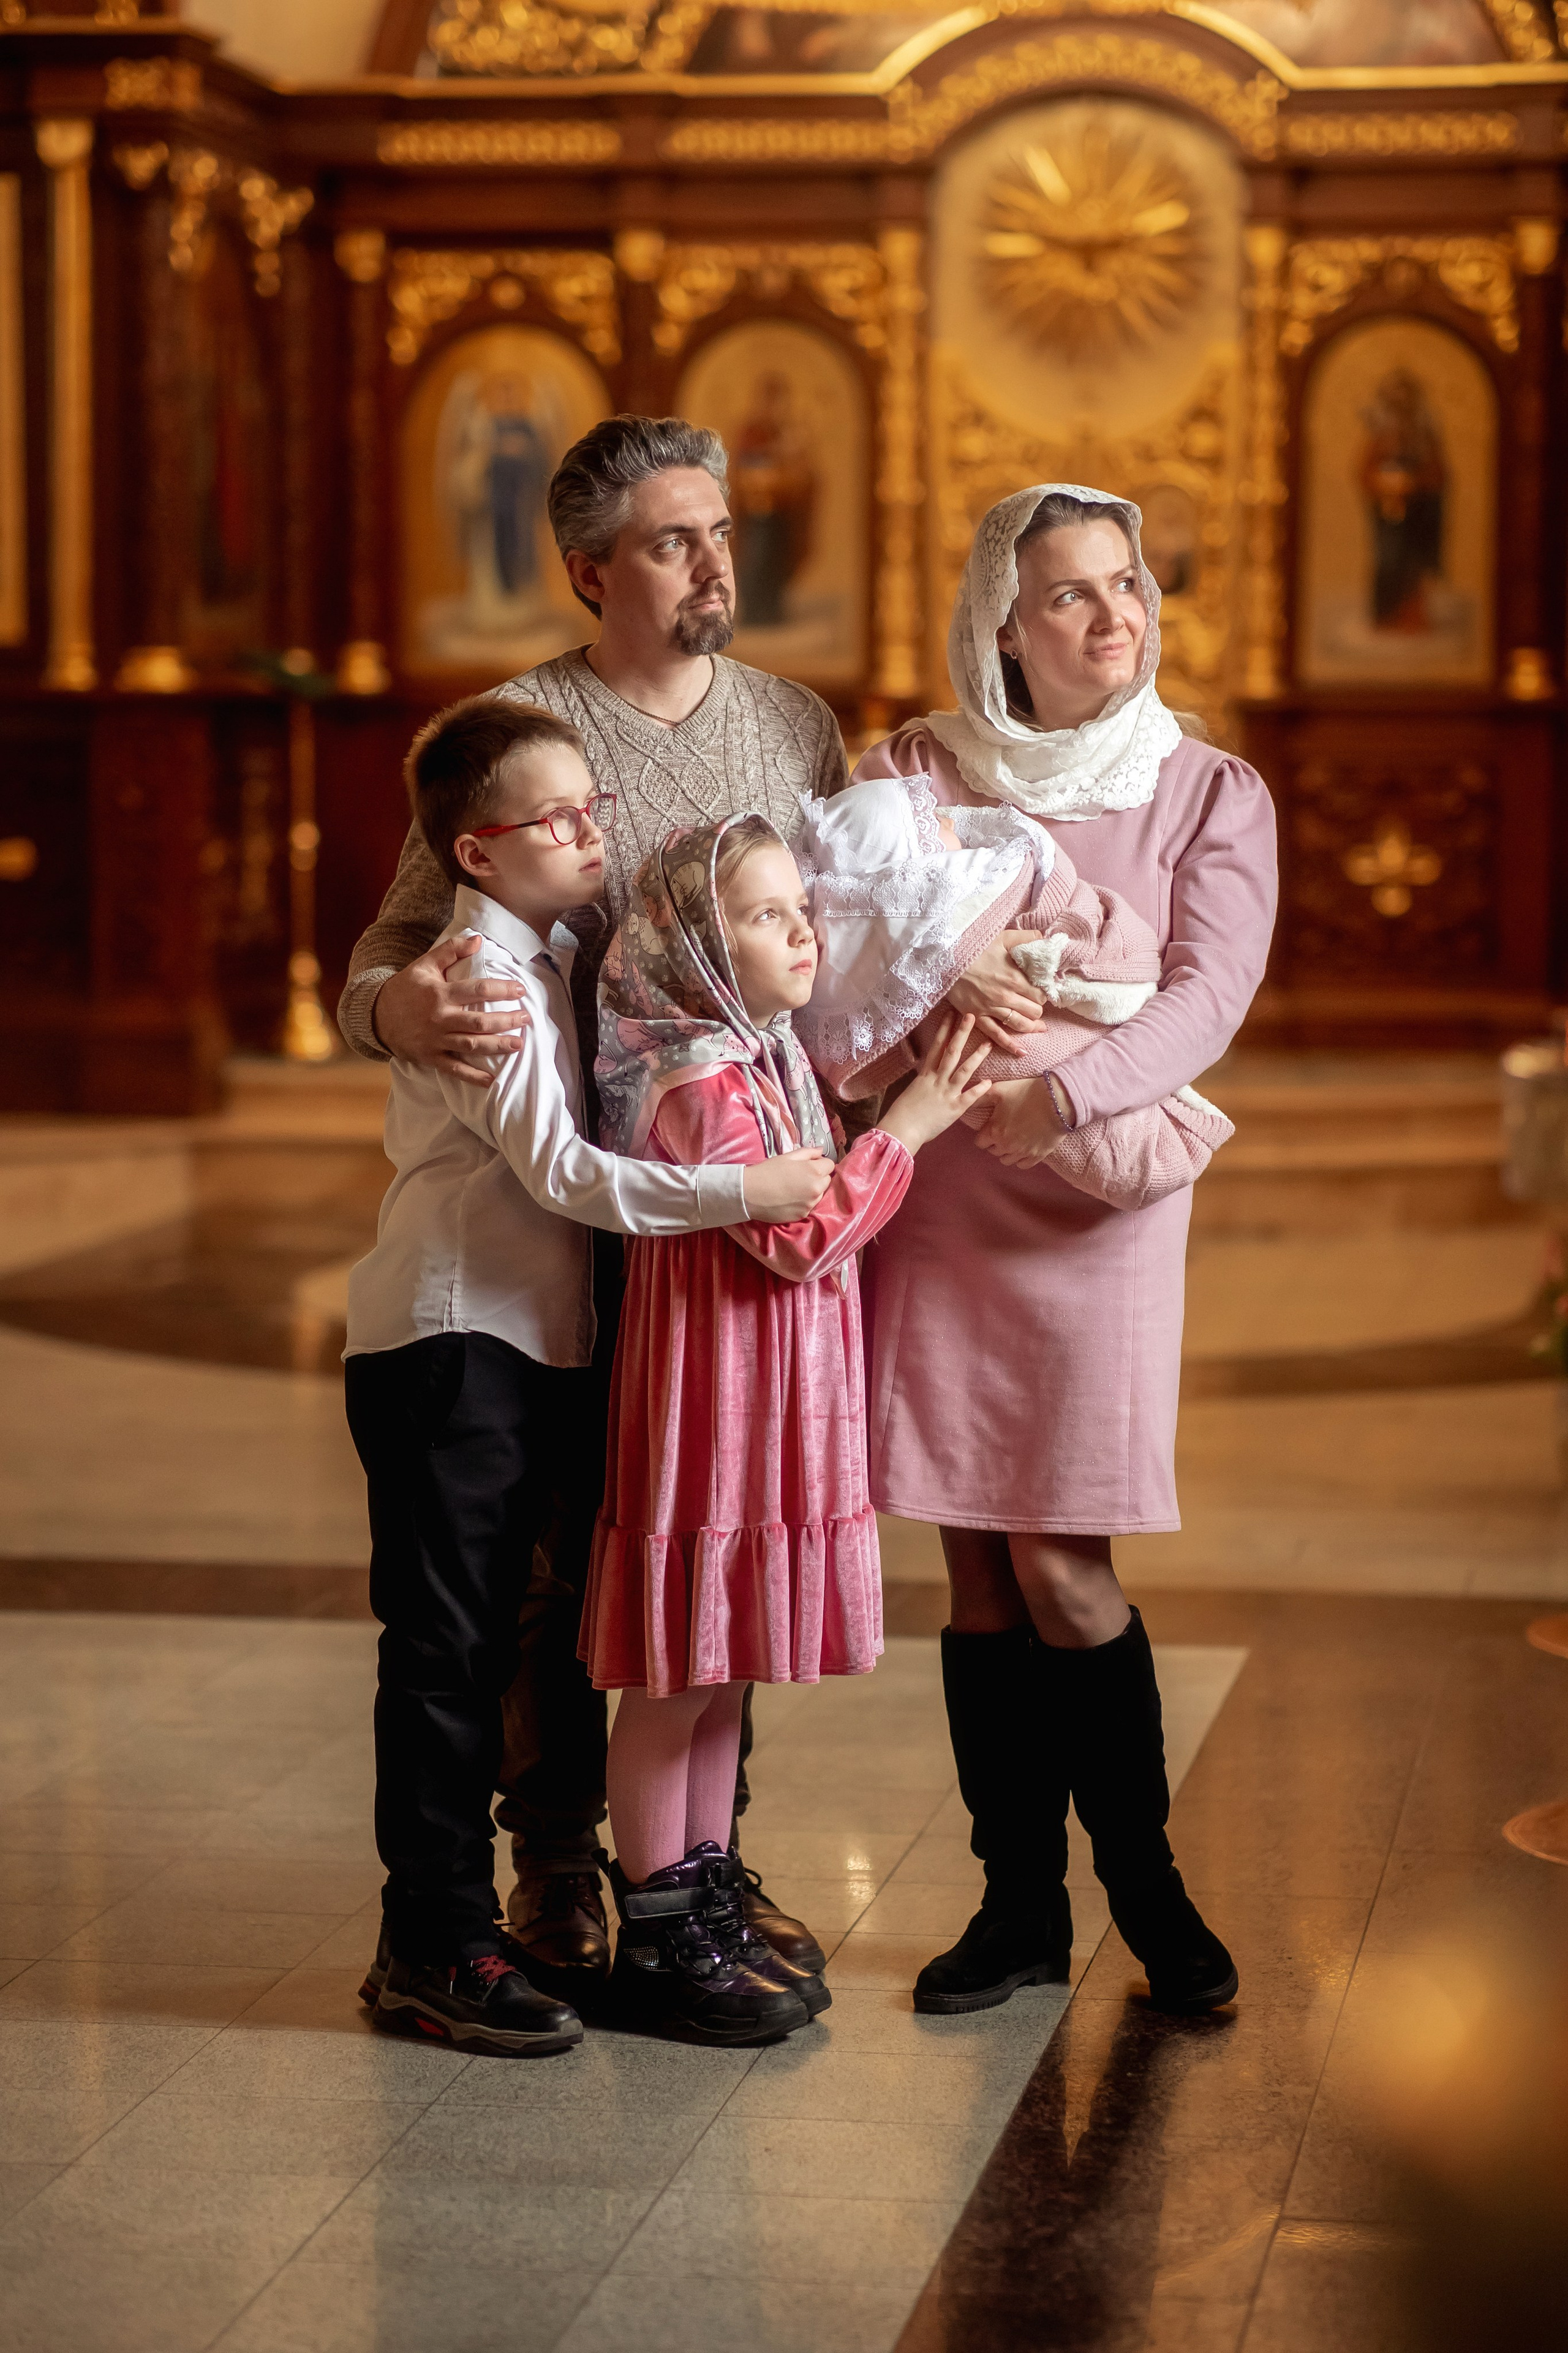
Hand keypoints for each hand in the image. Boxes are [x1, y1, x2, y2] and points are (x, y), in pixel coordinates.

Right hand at [372, 936, 528, 1083]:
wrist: (376, 1015)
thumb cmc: (405, 987)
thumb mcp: (425, 964)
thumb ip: (451, 951)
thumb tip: (477, 939)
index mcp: (440, 993)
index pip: (477, 990)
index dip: (501, 990)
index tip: (520, 991)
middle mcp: (440, 1018)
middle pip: (479, 1022)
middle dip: (506, 1021)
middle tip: (526, 1019)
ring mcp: (435, 1040)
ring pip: (471, 1045)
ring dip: (497, 1046)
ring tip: (518, 1045)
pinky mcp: (430, 1057)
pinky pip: (454, 1069)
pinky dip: (472, 1077)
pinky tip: (491, 1080)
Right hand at [741, 1148, 833, 1221]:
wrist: (750, 1193)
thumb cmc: (768, 1171)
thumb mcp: (788, 1156)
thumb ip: (809, 1152)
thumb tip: (821, 1151)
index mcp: (815, 1171)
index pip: (830, 1165)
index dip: (820, 1163)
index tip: (808, 1165)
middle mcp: (817, 1189)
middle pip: (826, 1180)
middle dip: (817, 1177)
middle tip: (799, 1177)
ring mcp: (811, 1204)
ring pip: (819, 1194)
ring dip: (812, 1191)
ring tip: (793, 1189)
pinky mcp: (803, 1215)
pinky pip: (809, 1206)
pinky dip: (803, 1202)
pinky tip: (789, 1199)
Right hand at [875, 1015, 992, 1154]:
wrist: (901, 1130)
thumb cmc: (902, 1113)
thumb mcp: (912, 1092)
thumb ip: (924, 1082)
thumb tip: (930, 1076)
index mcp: (925, 1075)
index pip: (936, 1047)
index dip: (944, 1029)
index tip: (951, 1014)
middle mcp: (937, 1080)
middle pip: (951, 1052)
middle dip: (961, 1033)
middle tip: (971, 1016)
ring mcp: (946, 1093)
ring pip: (963, 1071)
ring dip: (977, 1057)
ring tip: (989, 1044)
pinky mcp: (953, 1109)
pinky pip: (969, 1097)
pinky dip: (979, 1089)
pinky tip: (989, 1081)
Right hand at [945, 931, 1047, 1055]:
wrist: (946, 960)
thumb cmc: (974, 948)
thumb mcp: (1002, 937)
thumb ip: (1025, 938)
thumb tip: (1043, 938)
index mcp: (1014, 978)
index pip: (1040, 994)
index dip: (1043, 994)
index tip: (1042, 992)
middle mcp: (1006, 997)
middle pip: (1034, 1011)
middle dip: (1037, 1008)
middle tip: (1036, 1005)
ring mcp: (992, 1009)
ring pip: (1020, 1024)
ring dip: (1032, 1026)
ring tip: (1038, 1027)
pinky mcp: (978, 1018)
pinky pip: (997, 1036)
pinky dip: (1010, 1045)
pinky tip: (1022, 1052)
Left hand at [969, 1075, 1065, 1168]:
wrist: (1057, 1100)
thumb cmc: (1026, 1092)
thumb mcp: (999, 1090)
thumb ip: (979, 1098)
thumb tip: (964, 1101)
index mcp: (994, 1132)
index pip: (979, 1142)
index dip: (983, 1134)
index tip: (990, 1127)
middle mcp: (1006, 1146)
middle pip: (992, 1151)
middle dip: (994, 1142)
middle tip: (1003, 1130)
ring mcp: (1022, 1153)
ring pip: (1006, 1160)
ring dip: (1006, 1151)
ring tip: (1013, 1139)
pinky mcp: (1037, 1156)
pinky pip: (1022, 1165)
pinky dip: (1020, 1159)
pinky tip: (1023, 1148)